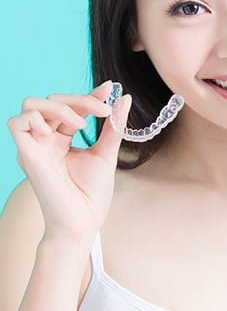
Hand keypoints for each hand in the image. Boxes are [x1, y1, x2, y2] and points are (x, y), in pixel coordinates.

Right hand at [7, 81, 131, 243]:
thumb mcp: (107, 153)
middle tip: (104, 111)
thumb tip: (125, 98)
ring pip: (33, 104)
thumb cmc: (92, 194)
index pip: (72, 107)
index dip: (89, 94)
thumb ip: (113, 126)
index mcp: (63, 138)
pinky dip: (36, 118)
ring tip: (82, 125)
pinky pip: (17, 122)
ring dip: (61, 106)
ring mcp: (35, 145)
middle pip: (53, 100)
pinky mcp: (27, 154)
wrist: (84, 220)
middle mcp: (46, 139)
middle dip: (81, 100)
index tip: (110, 89)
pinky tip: (62, 132)